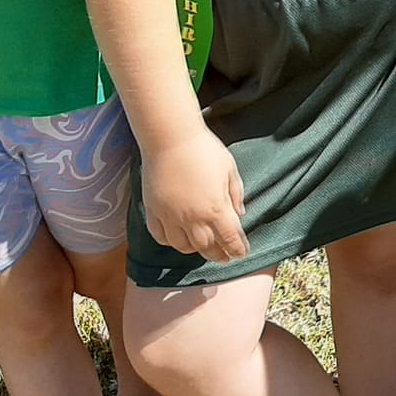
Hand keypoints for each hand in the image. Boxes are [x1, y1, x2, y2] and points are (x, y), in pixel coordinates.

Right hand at [142, 129, 249, 263]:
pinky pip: (161, 236)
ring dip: (195, 250)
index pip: (230, 238)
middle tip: (225, 256)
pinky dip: (170, 242)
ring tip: (202, 247)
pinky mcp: (153, 212)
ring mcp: (170, 217)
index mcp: (216, 209)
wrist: (171, 139)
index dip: (237, 248)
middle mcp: (193, 219)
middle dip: (218, 254)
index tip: (242, 253)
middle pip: (207, 247)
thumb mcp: (230, 170)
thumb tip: (240, 214)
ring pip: (183, 246)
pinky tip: (177, 238)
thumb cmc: (205, 150)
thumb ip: (236, 194)